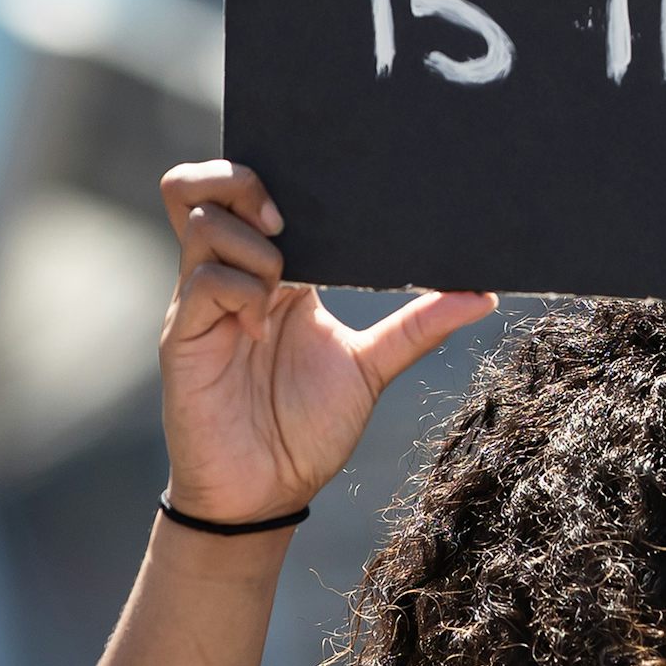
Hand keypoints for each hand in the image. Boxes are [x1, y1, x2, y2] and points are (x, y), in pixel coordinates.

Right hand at [157, 162, 494, 522]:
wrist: (266, 492)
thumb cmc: (307, 429)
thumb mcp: (372, 367)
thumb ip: (419, 326)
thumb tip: (483, 293)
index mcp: (274, 272)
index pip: (248, 192)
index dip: (271, 173)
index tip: (325, 188)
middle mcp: (231, 276)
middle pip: (201, 186)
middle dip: (242, 181)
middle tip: (284, 218)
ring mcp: (200, 303)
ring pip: (201, 221)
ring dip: (253, 245)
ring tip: (285, 287)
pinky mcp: (182, 336)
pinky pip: (202, 282)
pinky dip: (240, 291)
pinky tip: (263, 328)